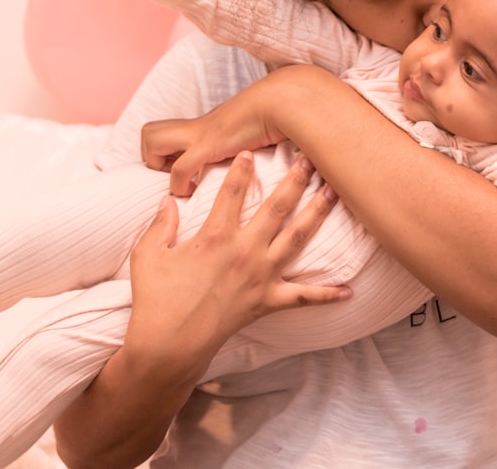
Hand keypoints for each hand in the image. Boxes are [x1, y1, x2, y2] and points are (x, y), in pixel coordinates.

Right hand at [125, 151, 349, 378]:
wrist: (168, 346)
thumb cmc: (155, 300)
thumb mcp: (147, 255)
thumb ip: (160, 224)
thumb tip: (168, 200)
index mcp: (215, 237)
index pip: (232, 192)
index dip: (242, 168)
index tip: (251, 150)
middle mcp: (244, 252)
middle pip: (276, 207)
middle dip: (295, 180)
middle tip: (311, 159)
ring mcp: (260, 277)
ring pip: (296, 240)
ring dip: (316, 214)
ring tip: (334, 193)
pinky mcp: (267, 303)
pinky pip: (303, 298)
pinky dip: (326, 295)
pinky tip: (348, 291)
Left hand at [141, 80, 288, 195]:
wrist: (282, 103)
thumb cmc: (271, 119)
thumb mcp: (247, 133)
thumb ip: (237, 141)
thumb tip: (242, 153)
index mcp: (201, 126)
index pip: (161, 134)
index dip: (164, 155)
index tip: (183, 173)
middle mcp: (194, 127)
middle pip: (148, 133)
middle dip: (154, 157)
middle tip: (177, 173)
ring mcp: (199, 134)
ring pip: (151, 141)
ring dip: (160, 167)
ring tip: (184, 181)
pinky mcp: (210, 145)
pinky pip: (180, 169)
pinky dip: (181, 185)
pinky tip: (196, 191)